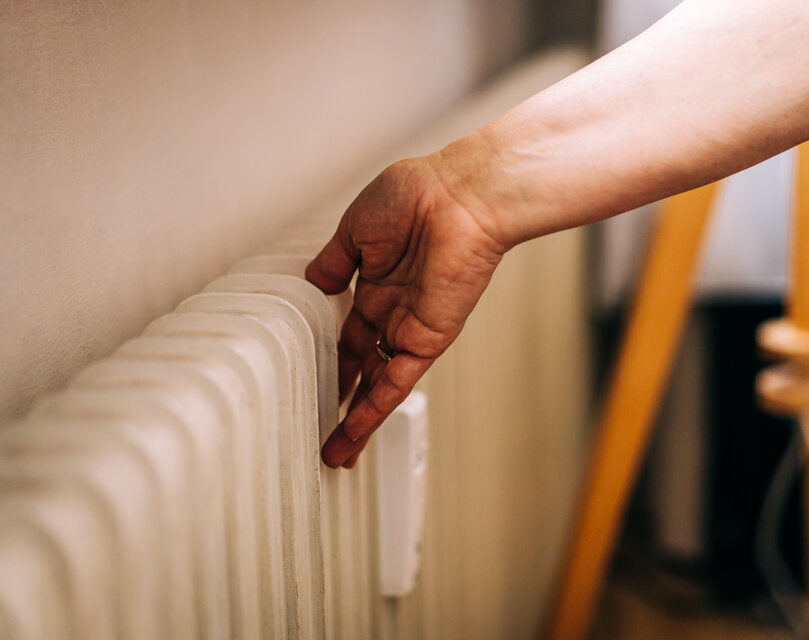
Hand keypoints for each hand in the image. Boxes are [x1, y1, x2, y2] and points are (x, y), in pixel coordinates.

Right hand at [305, 154, 506, 467]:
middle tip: (319, 429)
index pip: (347, 333)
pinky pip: (397, 381)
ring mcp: (409, 327)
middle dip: (340, 399)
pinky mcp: (427, 338)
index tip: (311, 382)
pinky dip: (375, 409)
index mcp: (374, 285)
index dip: (330, 360)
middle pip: (361, 367)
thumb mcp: (356, 230)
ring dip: (356, 420)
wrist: (458, 193)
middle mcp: (391, 311)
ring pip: (377, 384)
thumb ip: (334, 264)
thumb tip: (312, 285)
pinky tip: (352, 434)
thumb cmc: (413, 196)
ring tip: (334, 455)